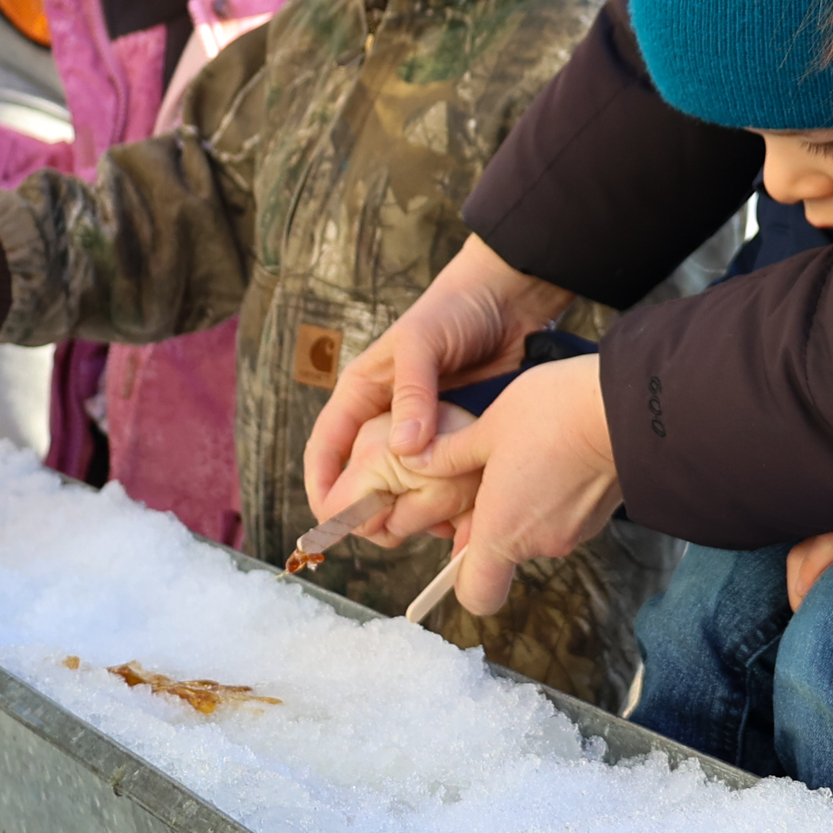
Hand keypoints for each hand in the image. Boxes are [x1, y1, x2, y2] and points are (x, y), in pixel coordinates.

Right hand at [304, 236, 573, 513]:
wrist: (510, 298)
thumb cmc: (455, 308)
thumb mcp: (422, 343)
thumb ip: (412, 392)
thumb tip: (404, 448)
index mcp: (363, 392)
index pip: (327, 447)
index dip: (322, 485)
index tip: (328, 520)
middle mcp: (387, 416)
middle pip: (364, 475)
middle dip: (369, 508)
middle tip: (384, 534)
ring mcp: (423, 430)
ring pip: (406, 484)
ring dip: (412, 510)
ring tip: (426, 530)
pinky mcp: (456, 438)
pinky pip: (445, 478)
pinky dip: (448, 500)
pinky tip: (460, 517)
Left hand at [403, 353, 619, 615]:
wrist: (631, 408)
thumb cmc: (554, 416)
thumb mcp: (489, 428)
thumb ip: (450, 453)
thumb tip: (415, 459)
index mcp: (504, 532)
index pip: (477, 596)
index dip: (460, 579)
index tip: (454, 540)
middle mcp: (541, 543)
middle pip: (505, 551)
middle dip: (493, 515)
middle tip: (488, 468)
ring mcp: (575, 531)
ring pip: (535, 527)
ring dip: (524, 498)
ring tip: (526, 448)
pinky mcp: (599, 513)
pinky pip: (562, 512)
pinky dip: (553, 490)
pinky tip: (555, 450)